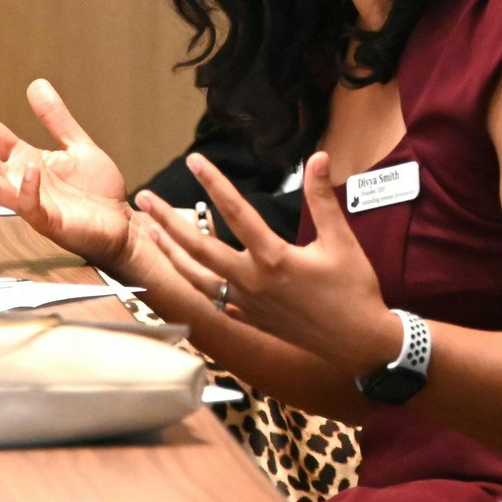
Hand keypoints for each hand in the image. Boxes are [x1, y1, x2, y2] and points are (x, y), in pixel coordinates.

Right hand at [0, 78, 132, 268]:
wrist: (121, 224)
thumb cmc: (98, 192)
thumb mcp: (77, 146)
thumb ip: (56, 118)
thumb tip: (36, 84)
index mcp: (25, 161)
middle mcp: (20, 181)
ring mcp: (30, 202)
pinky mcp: (47, 221)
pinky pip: (29, 206)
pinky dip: (27, 189)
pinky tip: (30, 170)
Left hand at [136, 152, 399, 372]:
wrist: (358, 343)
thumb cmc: (354, 290)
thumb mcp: (341, 240)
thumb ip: (322, 198)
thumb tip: (318, 158)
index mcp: (274, 258)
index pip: (237, 212)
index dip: (214, 184)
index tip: (195, 161)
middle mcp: (253, 281)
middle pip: (200, 247)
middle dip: (168, 221)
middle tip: (144, 199)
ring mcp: (248, 303)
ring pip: (197, 277)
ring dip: (170, 254)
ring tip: (150, 234)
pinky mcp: (251, 318)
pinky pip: (211, 300)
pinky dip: (191, 285)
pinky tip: (181, 274)